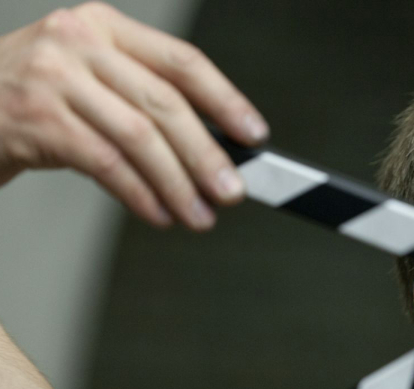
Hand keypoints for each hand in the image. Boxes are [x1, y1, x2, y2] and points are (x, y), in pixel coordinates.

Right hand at [0, 2, 267, 228]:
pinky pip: (106, 163)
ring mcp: (53, 78)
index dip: (226, 100)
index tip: (254, 134)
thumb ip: (142, 97)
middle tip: (231, 191)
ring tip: (198, 214)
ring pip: (138, 137)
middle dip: (206, 155)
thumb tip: (212, 149)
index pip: (181, 61)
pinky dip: (139, 193)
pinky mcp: (36, 118)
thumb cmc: (35, 97)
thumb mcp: (90, 78)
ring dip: (177, 184)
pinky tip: (158, 212)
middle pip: (164, 104)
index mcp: (104, 26)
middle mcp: (79, 42)